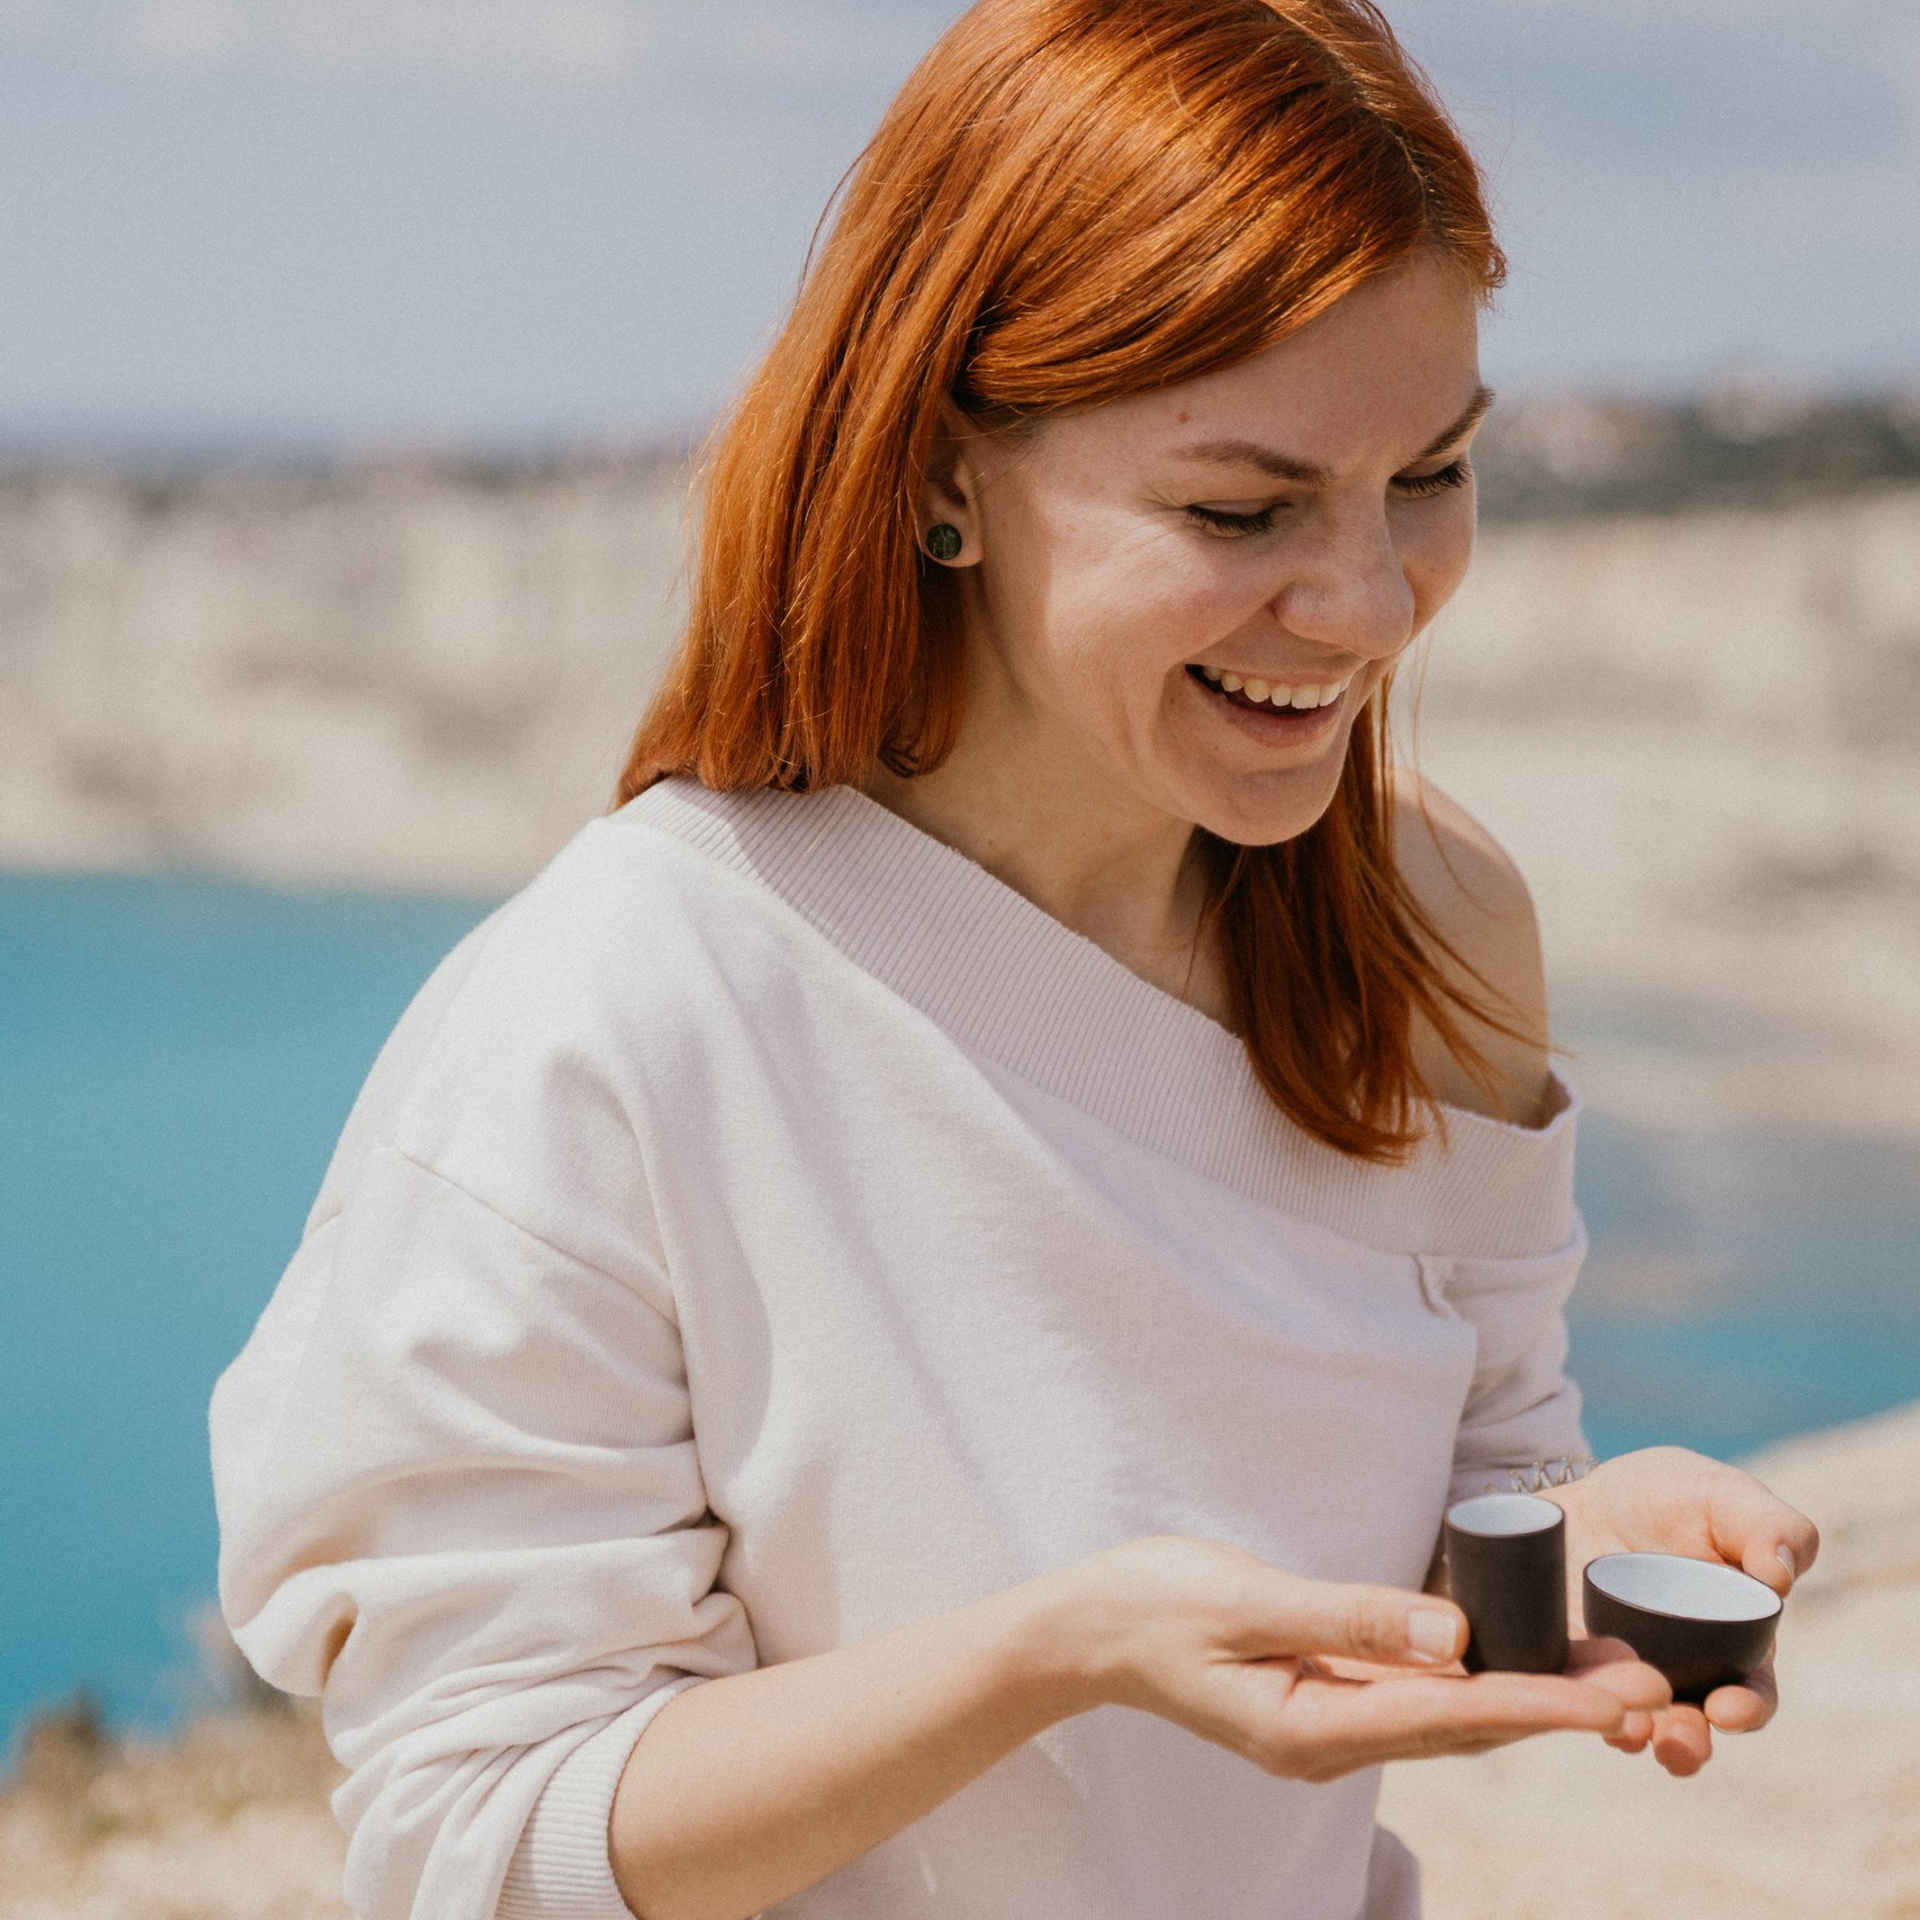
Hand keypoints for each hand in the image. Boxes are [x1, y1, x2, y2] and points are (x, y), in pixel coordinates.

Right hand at [1048, 1536, 1669, 1783]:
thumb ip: (1348, 1616)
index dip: (1540, 1704)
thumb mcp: (1247, 1600)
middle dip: (1557, 1708)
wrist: (1088, 1631)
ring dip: (1527, 1699)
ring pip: (1449, 1719)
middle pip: (1466, 1729)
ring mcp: (1326, 1727)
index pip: (1452, 1718)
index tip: (1616, 1698)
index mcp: (1313, 1728)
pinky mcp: (1322, 1702)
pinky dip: (1475, 1684)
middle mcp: (1331, 1742)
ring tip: (1610, 1679)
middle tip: (1649, 1688)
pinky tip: (1514, 1662)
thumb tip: (1454, 1634)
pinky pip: (1415, 1700)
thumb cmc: (1156, 1604)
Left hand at [1546, 1448, 1819, 1776]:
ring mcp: (1622, 1668)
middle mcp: (1680, 1670)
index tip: (1729, 1710)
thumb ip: (1767, 1525)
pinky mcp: (1571, 1660)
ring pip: (1633, 1717)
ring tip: (1630, 1735)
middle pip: (1691, 1721)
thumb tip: (1781, 1573)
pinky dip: (1576, 1699)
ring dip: (1635, 1732)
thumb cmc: (1673, 1495)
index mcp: (1733, 1641)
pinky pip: (1573, 1689)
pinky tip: (1572, 1700)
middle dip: (1687, 1740)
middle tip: (1678, 1743)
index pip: (1750, 1690)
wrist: (1589, 1489)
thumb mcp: (1721, 1494)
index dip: (1747, 1708)